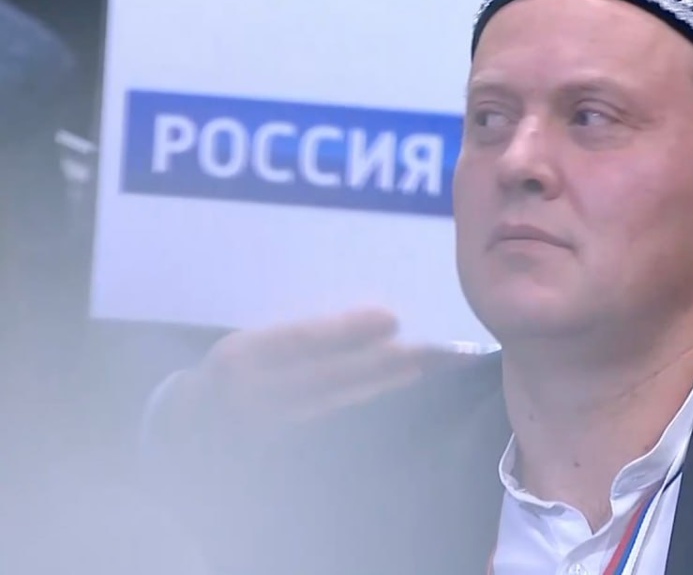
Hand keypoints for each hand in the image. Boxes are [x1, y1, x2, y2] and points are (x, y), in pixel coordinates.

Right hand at [162, 308, 478, 451]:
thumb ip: (301, 338)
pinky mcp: (279, 450)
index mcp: (239, 355)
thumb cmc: (235, 372)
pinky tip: (392, 391)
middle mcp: (249, 393)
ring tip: (420, 367)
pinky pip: (329, 424)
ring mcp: (264, 427)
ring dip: (380, 385)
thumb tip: (373, 321)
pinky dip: (363, 406)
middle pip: (324, 376)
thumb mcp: (253, 345)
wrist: (191, 429)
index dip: (347, 330)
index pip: (299, 339)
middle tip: (425, 348)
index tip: (390, 319)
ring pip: (333, 404)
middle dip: (378, 362)